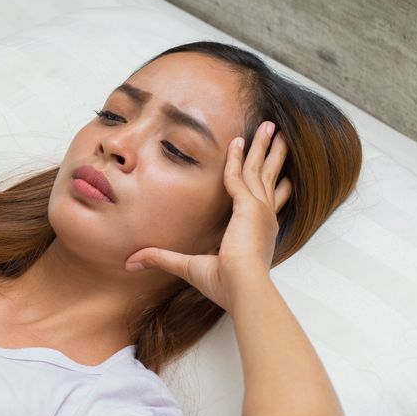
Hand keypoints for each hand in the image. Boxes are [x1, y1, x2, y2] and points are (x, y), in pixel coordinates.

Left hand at [125, 120, 291, 312]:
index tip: (285, 175)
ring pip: (260, 168)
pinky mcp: (249, 205)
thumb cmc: (224, 285)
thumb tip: (131, 262)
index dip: (276, 185)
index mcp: (259, 231)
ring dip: (262, 146)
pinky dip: (237, 157)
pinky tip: (235, 142)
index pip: (270, 201)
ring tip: (269, 126)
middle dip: (274, 155)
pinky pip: (239, 174)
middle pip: (270, 176)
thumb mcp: (190, 267)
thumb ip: (162, 259)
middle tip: (281, 136)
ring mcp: (259, 209)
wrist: (241, 289)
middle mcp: (264, 217)